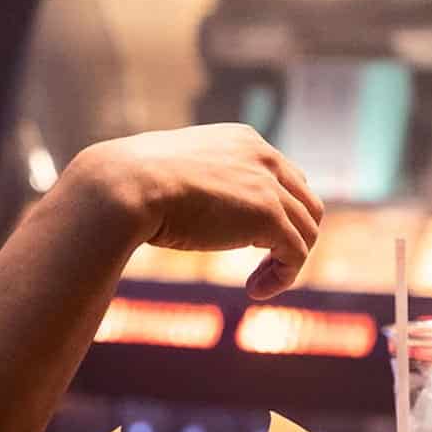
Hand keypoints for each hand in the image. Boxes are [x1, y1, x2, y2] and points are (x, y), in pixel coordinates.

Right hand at [68, 124, 324, 298]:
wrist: (124, 187)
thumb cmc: (132, 184)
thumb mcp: (171, 173)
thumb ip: (192, 182)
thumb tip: (184, 201)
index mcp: (243, 140)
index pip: (284, 176)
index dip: (278, 211)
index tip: (252, 240)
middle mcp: (264, 156)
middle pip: (305, 202)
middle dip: (292, 235)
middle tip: (264, 264)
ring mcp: (269, 186)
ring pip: (307, 230)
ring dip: (287, 262)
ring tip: (257, 285)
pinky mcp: (269, 217)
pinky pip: (296, 253)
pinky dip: (283, 276)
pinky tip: (255, 291)